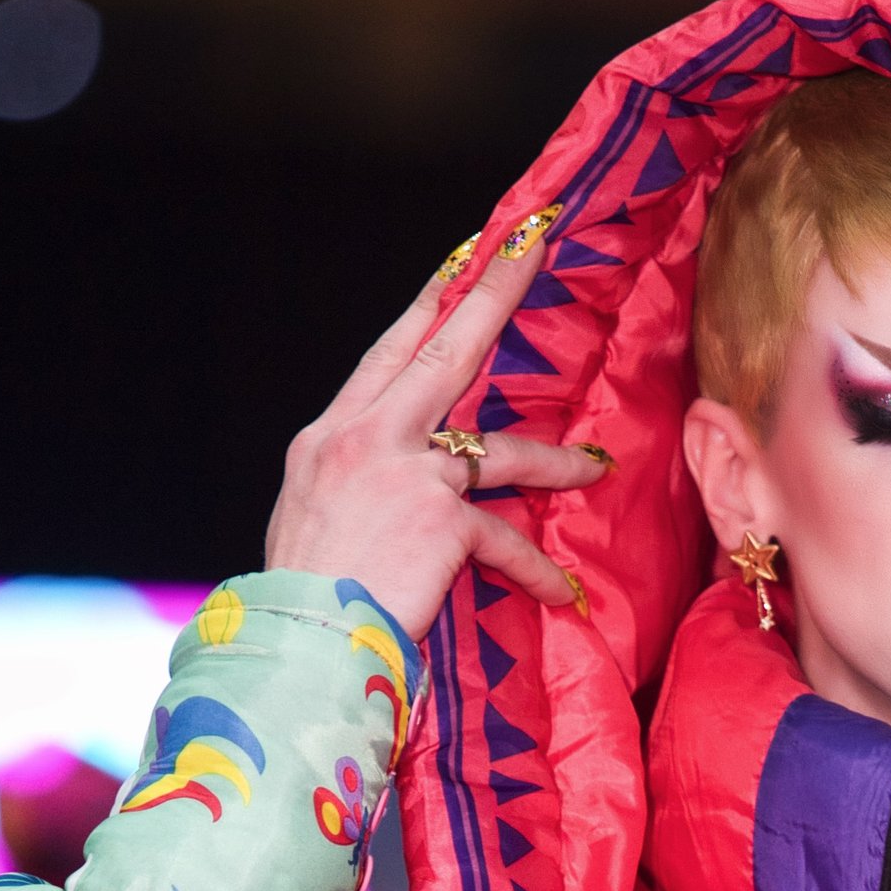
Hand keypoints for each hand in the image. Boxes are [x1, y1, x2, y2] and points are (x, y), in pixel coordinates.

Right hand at [264, 226, 605, 627]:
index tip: (463, 258)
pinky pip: (505, 541)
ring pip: (498, 450)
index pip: (388, 354)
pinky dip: (532, 570)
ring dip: (555, 459)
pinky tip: (558, 592)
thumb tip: (392, 478)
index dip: (429, 304)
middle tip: (531, 247)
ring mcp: (406, 475)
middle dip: (492, 293)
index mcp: (330, 437)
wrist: (296, 644)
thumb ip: (356, 482)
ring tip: (595, 467)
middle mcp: (366, 440)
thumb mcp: (312, 517)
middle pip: (443, 350)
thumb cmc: (302, 597)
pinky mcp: (441, 522)